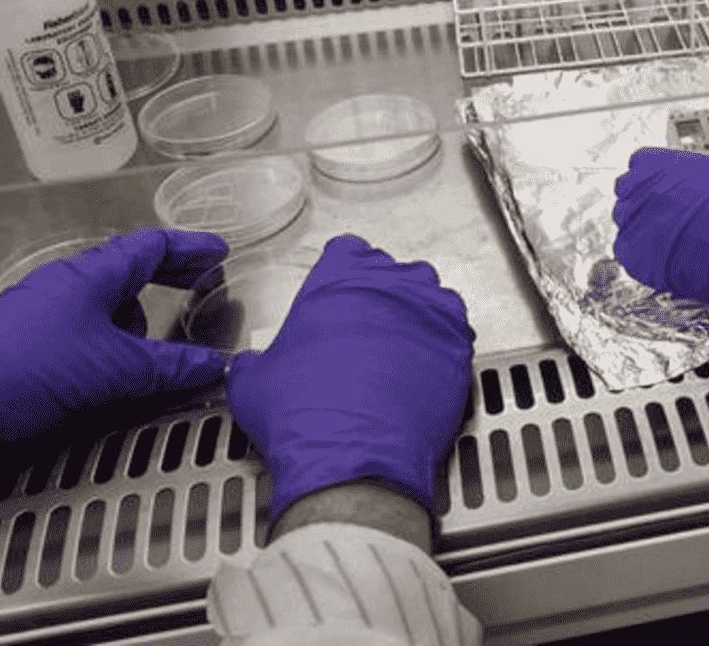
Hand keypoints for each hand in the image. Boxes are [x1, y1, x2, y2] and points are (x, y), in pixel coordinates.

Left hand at [0, 228, 229, 482]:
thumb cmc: (31, 372)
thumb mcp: (116, 371)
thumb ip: (170, 367)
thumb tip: (211, 367)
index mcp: (91, 275)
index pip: (151, 247)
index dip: (190, 248)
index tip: (217, 251)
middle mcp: (66, 283)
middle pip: (129, 268)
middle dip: (168, 276)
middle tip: (199, 282)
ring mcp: (44, 308)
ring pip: (104, 301)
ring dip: (135, 316)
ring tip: (152, 348)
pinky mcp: (28, 336)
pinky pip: (83, 324)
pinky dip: (108, 336)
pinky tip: (112, 367)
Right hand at [225, 235, 474, 525]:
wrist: (351, 458)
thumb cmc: (301, 414)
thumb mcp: (252, 382)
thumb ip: (255, 360)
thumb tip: (249, 366)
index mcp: (339, 277)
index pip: (347, 252)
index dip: (342, 275)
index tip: (339, 298)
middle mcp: (391, 284)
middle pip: (393, 274)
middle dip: (382, 297)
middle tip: (365, 333)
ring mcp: (431, 313)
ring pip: (430, 298)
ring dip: (417, 317)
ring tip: (397, 352)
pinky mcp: (459, 347)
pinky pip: (456, 332)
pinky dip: (442, 347)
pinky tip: (425, 370)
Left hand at [612, 148, 708, 306]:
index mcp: (673, 163)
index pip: (642, 163)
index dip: (655, 176)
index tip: (668, 186)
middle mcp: (648, 189)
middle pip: (629, 192)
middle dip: (645, 202)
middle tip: (669, 215)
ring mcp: (639, 223)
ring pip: (626, 223)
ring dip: (643, 229)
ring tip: (669, 241)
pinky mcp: (636, 258)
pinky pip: (627, 254)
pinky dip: (642, 259)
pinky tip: (664, 261)